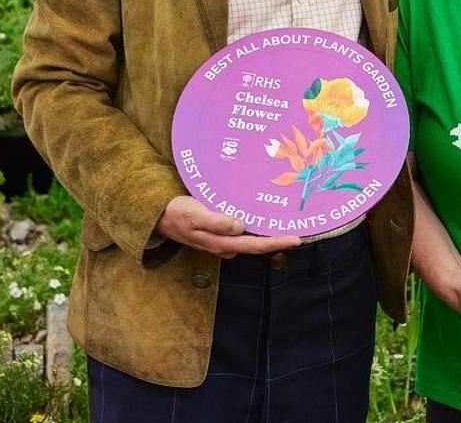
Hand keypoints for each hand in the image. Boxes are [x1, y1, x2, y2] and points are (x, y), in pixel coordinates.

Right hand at [154, 195, 300, 258]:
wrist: (159, 216)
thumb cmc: (177, 213)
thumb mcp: (195, 215)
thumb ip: (216, 221)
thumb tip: (240, 226)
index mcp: (221, 242)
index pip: (255, 246)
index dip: (277, 243)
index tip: (297, 239)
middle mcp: (225, 246)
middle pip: (257, 246)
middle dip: (278, 241)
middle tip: (301, 234)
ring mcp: (221, 242)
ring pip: (250, 242)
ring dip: (267, 236)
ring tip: (286, 225)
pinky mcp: (218, 235)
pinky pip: (241, 235)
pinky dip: (254, 230)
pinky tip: (261, 220)